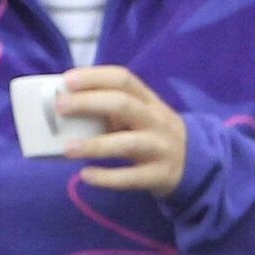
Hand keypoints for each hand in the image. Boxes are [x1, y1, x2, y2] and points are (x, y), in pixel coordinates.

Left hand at [58, 66, 188, 194]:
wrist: (194, 163)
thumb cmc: (152, 134)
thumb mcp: (140, 115)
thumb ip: (111, 109)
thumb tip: (66, 106)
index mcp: (148, 100)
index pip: (123, 79)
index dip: (95, 77)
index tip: (67, 80)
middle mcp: (156, 120)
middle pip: (124, 105)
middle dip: (90, 103)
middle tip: (60, 108)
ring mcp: (160, 148)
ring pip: (129, 143)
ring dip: (96, 145)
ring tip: (67, 149)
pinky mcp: (159, 175)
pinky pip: (132, 177)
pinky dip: (107, 177)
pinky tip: (86, 175)